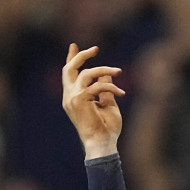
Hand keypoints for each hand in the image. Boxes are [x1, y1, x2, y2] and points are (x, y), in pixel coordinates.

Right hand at [62, 43, 125, 159]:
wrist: (102, 144)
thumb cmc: (106, 129)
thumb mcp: (107, 104)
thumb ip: (105, 88)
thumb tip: (107, 74)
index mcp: (72, 98)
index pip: (68, 75)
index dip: (71, 59)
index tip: (74, 46)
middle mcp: (69, 97)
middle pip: (68, 69)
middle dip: (81, 56)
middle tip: (95, 49)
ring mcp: (72, 99)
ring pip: (86, 73)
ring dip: (104, 69)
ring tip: (119, 71)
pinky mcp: (79, 101)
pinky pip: (96, 85)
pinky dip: (111, 87)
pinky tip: (121, 93)